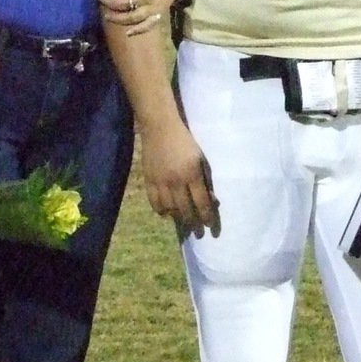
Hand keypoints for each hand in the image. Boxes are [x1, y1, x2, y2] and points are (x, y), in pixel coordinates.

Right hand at [139, 118, 219, 238]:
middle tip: (198, 233)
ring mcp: (161, 181)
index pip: (202, 202)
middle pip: (186, 209)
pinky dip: (161, 211)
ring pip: (169, 209)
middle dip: (194, 223)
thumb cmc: (185, 143)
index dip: (207, 217)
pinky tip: (167, 213)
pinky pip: (154, 202)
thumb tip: (211, 201)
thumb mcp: (201, 159)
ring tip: (184, 222)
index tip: (211, 228)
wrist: (160, 128)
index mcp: (192, 174)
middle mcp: (176, 180)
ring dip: (178, 218)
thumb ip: (205, 180)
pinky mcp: (149, 180)